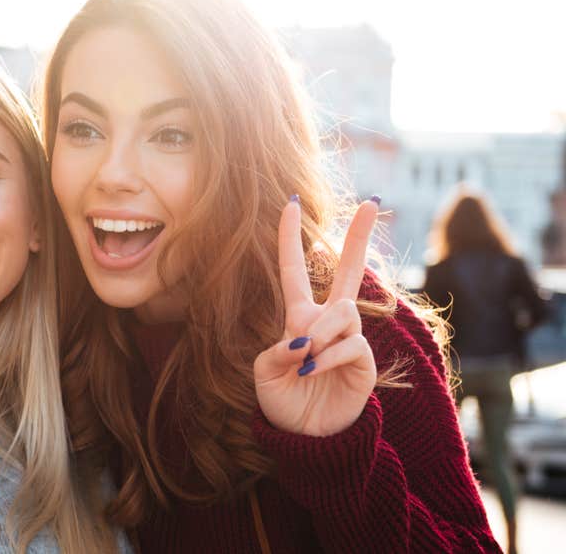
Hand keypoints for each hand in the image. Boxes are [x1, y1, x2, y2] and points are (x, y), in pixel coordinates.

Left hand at [253, 196, 379, 436]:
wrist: (307, 436)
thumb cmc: (283, 402)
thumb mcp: (264, 374)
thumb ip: (278, 351)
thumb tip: (306, 339)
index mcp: (299, 317)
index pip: (295, 270)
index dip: (291, 238)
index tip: (291, 202)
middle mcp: (328, 322)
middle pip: (349, 271)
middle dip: (360, 237)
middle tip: (373, 203)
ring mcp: (350, 338)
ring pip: (343, 311)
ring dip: (321, 331)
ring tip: (306, 358)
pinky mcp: (365, 360)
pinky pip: (351, 343)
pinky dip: (328, 355)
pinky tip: (314, 370)